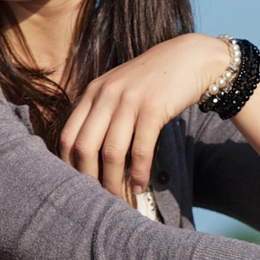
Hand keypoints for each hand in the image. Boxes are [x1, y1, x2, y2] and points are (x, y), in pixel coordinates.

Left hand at [59, 34, 230, 197]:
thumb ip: (102, 113)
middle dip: (88, 180)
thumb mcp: (120, 90)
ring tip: (119, 200)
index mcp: (92, 92)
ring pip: (110, 152)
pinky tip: (140, 186)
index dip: (68, 166)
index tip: (76, 186)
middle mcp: (105, 94)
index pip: (67, 135)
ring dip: (113, 182)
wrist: (191, 58)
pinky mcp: (153, 108)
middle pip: (84, 147)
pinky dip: (138, 173)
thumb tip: (88, 155)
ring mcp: (129, 100)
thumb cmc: (155, 81)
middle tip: (96, 201)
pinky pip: (140, 149)